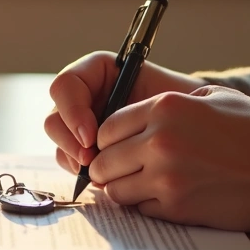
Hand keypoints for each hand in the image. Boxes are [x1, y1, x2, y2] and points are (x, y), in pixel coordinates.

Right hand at [45, 51, 207, 172]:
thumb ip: (133, 106)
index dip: (72, 111)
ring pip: (58, 140)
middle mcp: (83, 94)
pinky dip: (78, 170)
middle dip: (69, 141)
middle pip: (55, 115)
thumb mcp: (162, 97)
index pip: (66, 85)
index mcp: (97, 71)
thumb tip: (103, 131)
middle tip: (91, 160)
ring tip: (97, 172)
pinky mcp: (83, 144)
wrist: (195, 126)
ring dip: (73, 158)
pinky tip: (99, 178)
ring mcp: (80, 120)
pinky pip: (67, 158)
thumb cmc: (183, 105)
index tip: (91, 136)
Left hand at [87, 85, 249, 231]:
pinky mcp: (178, 207)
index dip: (107, 140)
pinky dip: (146, 206)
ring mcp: (166, 177)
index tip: (115, 147)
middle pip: (104, 161)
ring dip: (123, 189)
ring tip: (141, 186)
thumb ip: (173, 104)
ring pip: (115, 189)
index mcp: (166, 108)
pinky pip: (140, 209)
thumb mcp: (215, 99)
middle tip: (120, 171)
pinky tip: (164, 198)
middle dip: (108, 167)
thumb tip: (141, 116)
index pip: (107, 127)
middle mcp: (159, 141)